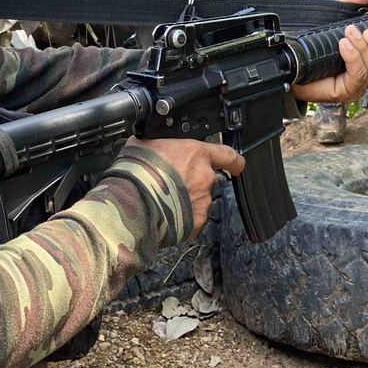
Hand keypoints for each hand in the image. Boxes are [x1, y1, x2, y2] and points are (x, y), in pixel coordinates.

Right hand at [126, 137, 244, 235]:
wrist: (130, 203)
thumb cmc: (136, 172)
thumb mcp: (145, 144)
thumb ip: (159, 144)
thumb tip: (154, 144)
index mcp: (196, 155)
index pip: (227, 154)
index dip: (234, 160)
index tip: (237, 164)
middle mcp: (204, 178)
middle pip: (204, 180)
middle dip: (190, 183)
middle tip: (168, 185)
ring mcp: (202, 202)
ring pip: (197, 201)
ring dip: (184, 201)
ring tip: (161, 201)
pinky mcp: (195, 223)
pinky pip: (191, 220)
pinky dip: (180, 219)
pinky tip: (163, 214)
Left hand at [291, 0, 367, 103]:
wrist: (291, 66)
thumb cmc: (313, 48)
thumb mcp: (333, 20)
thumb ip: (350, 5)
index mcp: (367, 62)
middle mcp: (365, 76)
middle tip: (363, 31)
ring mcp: (355, 86)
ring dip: (363, 48)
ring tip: (348, 35)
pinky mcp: (344, 92)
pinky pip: (358, 75)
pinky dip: (353, 58)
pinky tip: (344, 46)